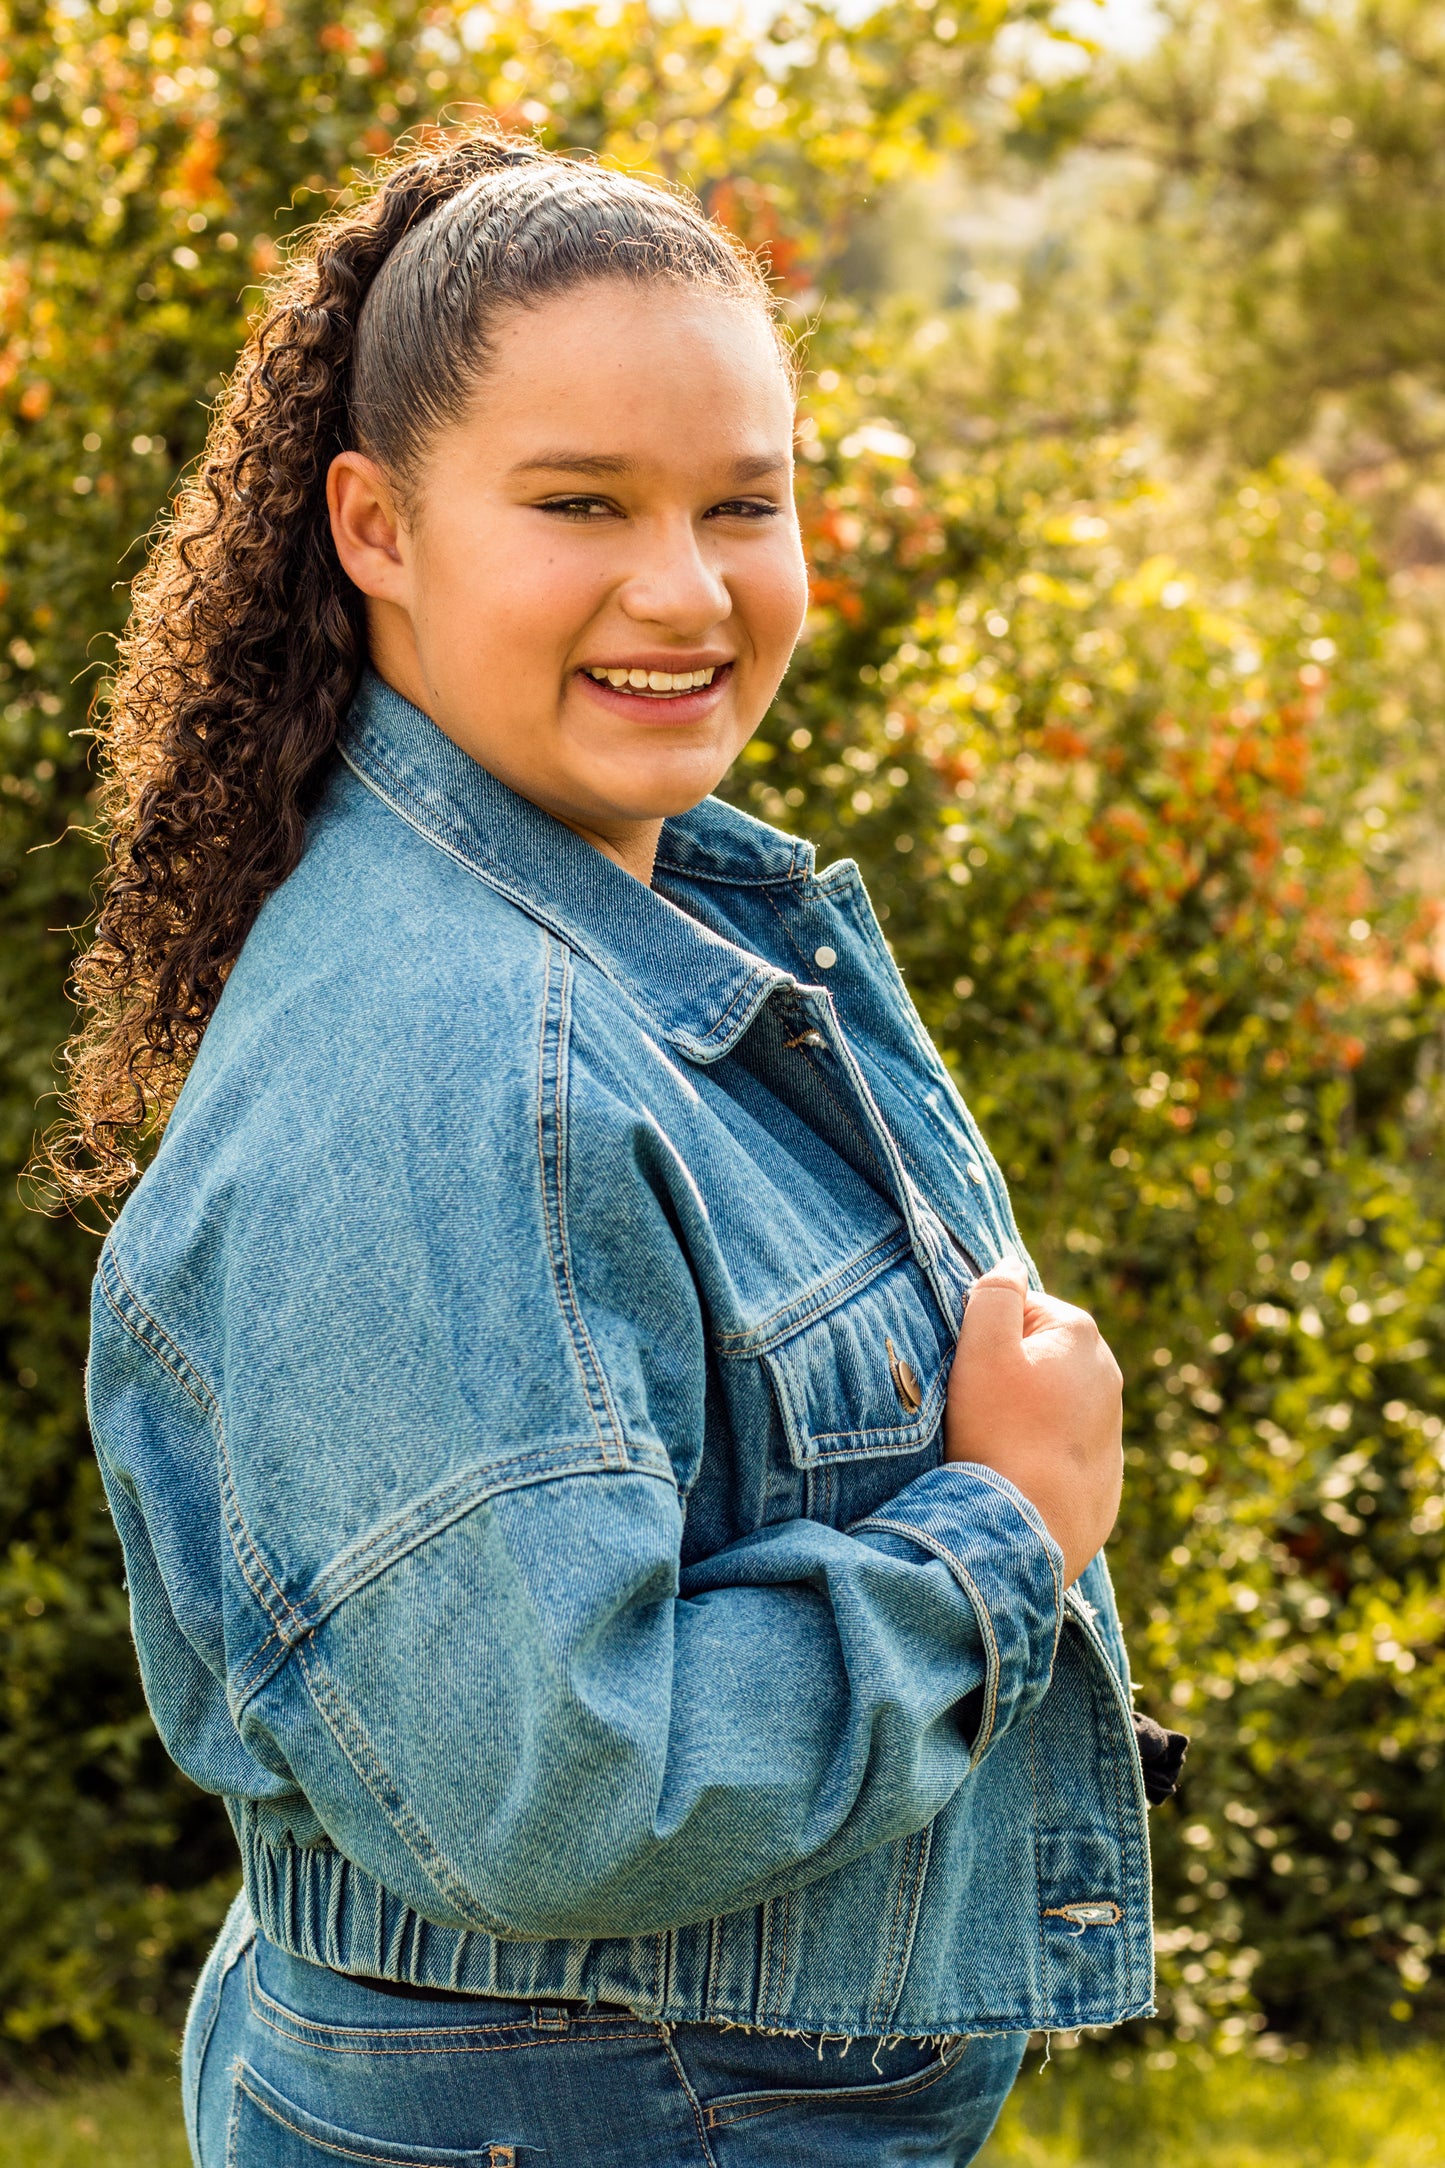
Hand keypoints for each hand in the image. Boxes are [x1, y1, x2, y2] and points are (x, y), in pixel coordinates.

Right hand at [944, 1258, 1123, 1585]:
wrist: (1029, 1530)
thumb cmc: (1000, 1435)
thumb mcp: (983, 1349)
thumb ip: (994, 1293)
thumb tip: (1009, 1265)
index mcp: (1080, 1335)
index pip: (1019, 1310)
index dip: (986, 1338)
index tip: (971, 1374)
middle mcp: (1107, 1374)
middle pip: (1038, 1356)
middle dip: (1008, 1375)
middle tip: (979, 1410)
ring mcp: (1111, 1427)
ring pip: (1051, 1402)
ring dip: (1024, 1414)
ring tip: (997, 1445)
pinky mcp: (1105, 1472)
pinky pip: (1061, 1447)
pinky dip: (1040, 1452)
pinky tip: (1018, 1472)